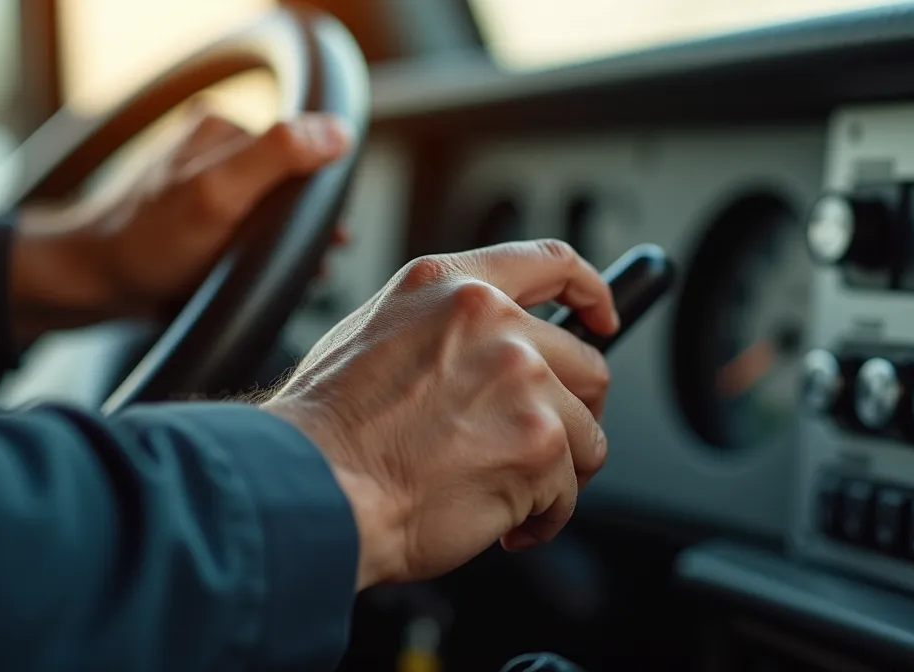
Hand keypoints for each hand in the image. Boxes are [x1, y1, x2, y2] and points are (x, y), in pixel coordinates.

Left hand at [9, 107, 353, 343]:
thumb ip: (278, 156)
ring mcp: (207, 184)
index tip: (327, 236)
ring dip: (293, 245)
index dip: (320, 197)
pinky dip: (268, 256)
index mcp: (220, 127)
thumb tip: (340, 131)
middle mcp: (214, 149)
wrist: (92, 284)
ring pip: (274, 210)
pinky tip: (270, 279)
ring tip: (300, 278)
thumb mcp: (218, 194)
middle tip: (314, 265)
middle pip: (290, 182)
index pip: (299, 150)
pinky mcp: (202, 217)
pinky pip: (252, 231)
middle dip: (308, 225)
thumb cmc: (149, 243)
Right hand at [263, 240, 619, 589]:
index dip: (592, 291)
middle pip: (585, 365)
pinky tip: (501, 522)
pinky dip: (543, 517)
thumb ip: (447, 328)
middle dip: (568, 414)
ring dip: (554, 472)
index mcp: (451, 285)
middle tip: (533, 447)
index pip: (550, 264)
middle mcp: (494, 321)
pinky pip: (569, 491)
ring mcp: (522, 379)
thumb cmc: (327, 430)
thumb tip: (497, 352)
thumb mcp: (378, 334)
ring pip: (586, 434)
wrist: (310, 486)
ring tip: (503, 492)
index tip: (603, 316)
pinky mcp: (538, 443)